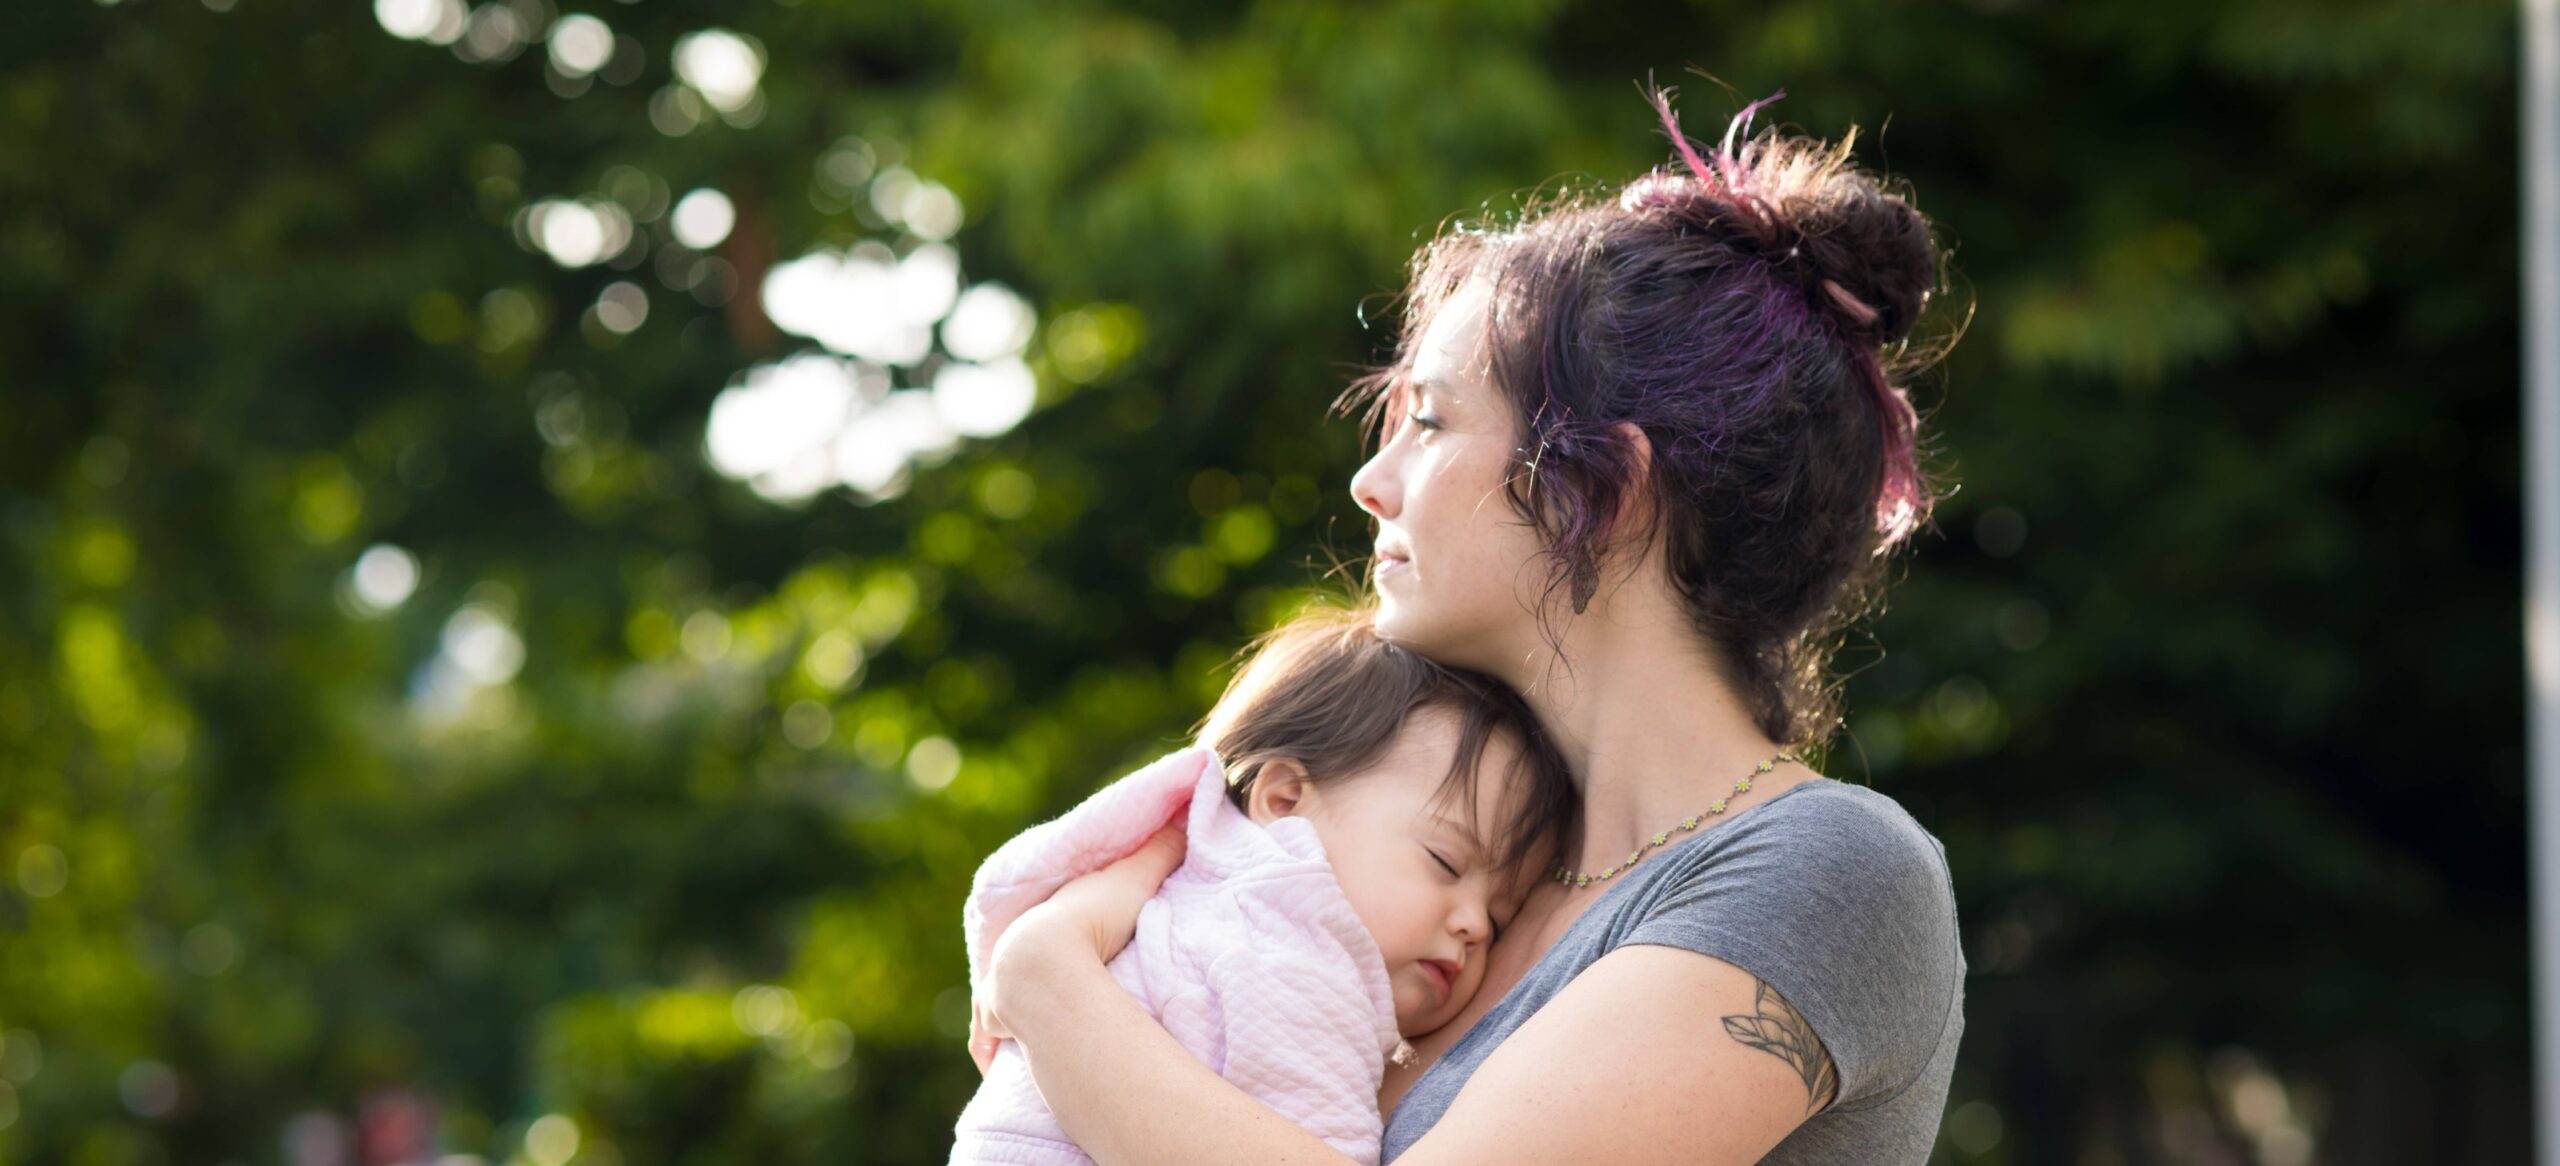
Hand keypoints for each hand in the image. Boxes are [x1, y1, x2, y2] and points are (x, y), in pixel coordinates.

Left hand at [973, 822, 1186, 1071]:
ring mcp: (995, 989)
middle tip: (1044, 981)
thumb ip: (1161, 849)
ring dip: (1003, 1011)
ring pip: (992, 1001)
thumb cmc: (1089, 918)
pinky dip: (991, 1050)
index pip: (1040, 917)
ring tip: (1024, 1023)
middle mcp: (1007, 949)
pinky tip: (995, 1063)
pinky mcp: (995, 1023)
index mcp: (1039, 914)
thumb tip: (1186, 814)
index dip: (1053, 925)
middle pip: (1010, 958)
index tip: (1064, 933)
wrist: (1047, 963)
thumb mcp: (1134, 876)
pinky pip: (987, 1040)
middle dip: (1020, 969)